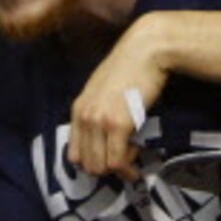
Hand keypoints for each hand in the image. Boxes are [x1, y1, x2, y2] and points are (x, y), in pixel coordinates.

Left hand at [67, 15, 166, 180]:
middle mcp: (84, 117)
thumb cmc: (131, 68)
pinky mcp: (117, 124)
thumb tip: (104, 139)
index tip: (111, 161)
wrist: (145, 51)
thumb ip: (98, 111)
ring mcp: (99, 121)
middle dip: (108, 170)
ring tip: (133, 155)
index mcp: (78, 109)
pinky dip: (128, 168)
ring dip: (119, 169)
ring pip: (100, 167)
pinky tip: (138, 158)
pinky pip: (117, 161)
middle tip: (127, 160)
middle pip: (87, 165)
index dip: (94, 163)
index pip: (74, 155)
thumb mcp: (104, 90)